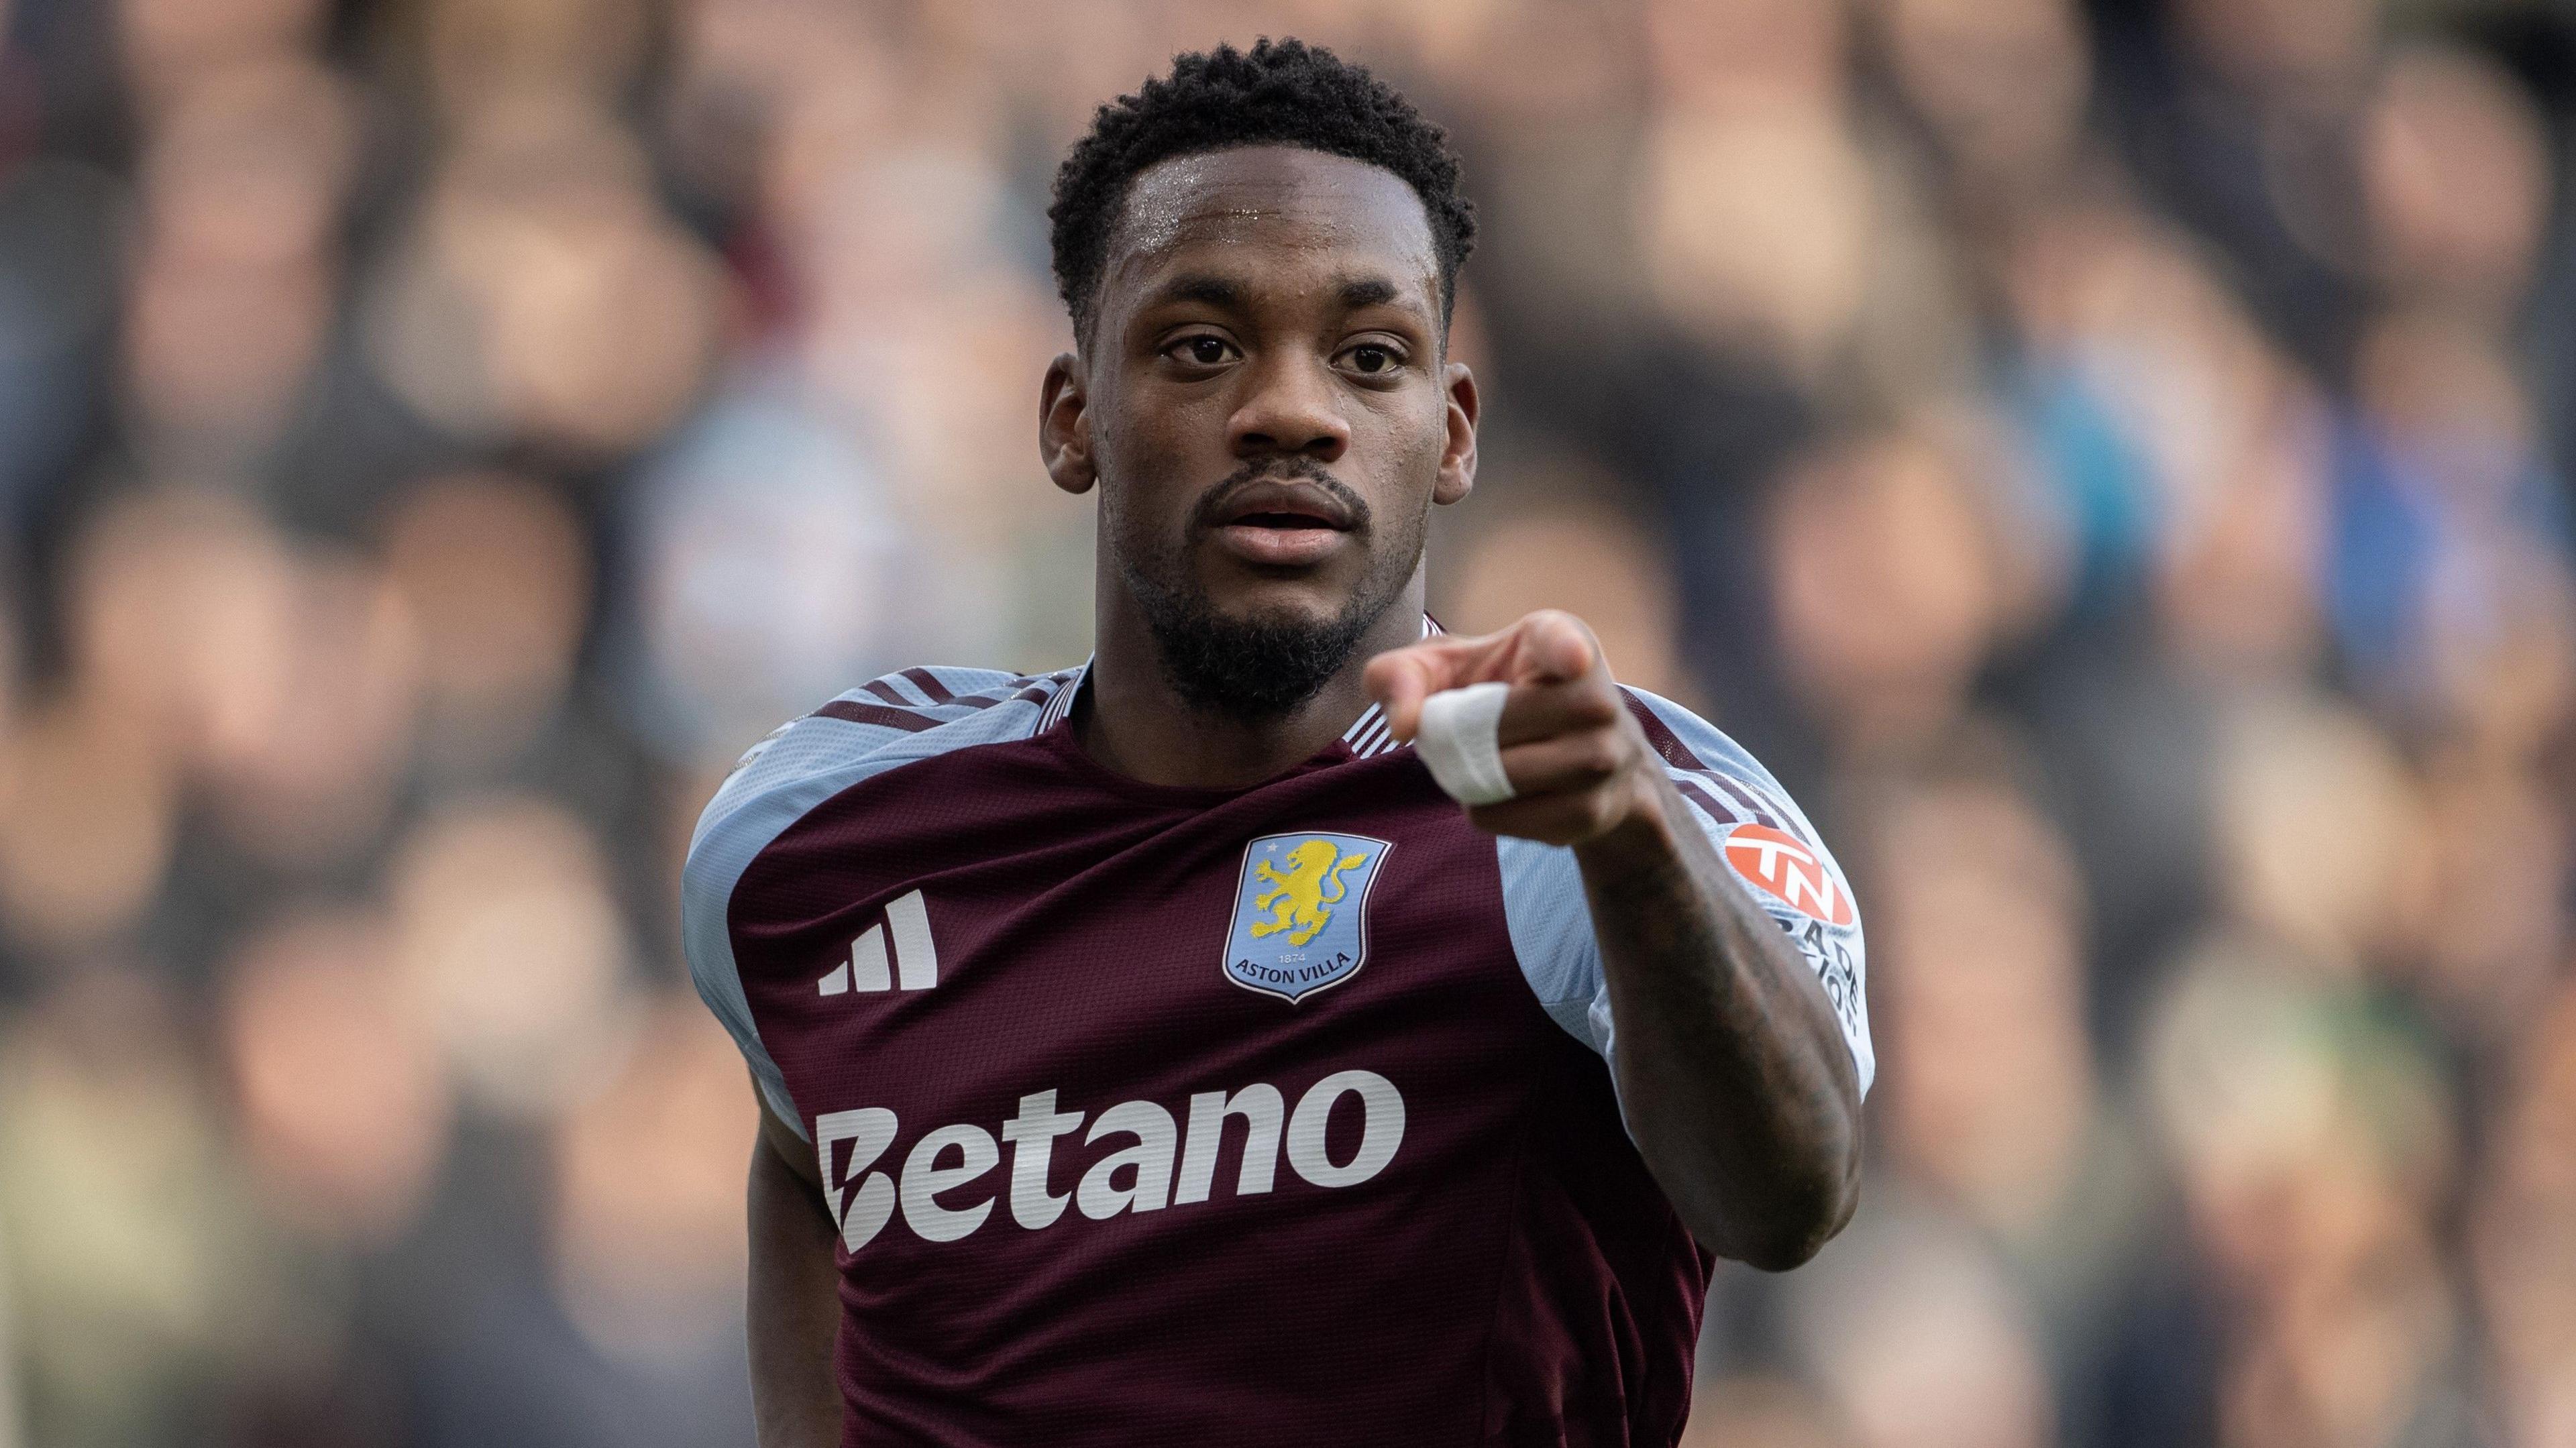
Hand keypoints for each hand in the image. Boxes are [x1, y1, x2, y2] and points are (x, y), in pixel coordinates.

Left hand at [1363, 610, 1668, 846]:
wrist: (1585, 756)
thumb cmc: (1500, 694)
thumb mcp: (1447, 668)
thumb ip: (1400, 674)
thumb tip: (1404, 726)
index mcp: (1560, 642)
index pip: (1566, 645)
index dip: (1567, 651)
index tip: (1574, 660)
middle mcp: (1597, 699)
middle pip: (1491, 728)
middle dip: (1458, 737)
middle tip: (1467, 733)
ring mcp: (1602, 759)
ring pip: (1497, 778)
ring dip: (1468, 777)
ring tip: (1484, 759)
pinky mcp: (1591, 812)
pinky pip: (1501, 817)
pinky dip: (1484, 809)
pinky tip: (1506, 790)